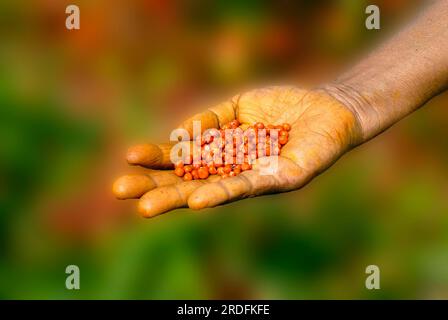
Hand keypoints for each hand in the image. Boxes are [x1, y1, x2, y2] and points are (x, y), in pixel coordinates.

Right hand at [113, 86, 361, 217]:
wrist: (327, 107)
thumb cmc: (282, 107)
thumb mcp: (238, 105)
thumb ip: (210, 119)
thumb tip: (179, 134)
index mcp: (224, 155)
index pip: (183, 160)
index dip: (157, 160)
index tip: (128, 159)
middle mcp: (235, 171)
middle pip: (190, 181)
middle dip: (156, 187)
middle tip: (120, 191)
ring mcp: (256, 179)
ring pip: (212, 190)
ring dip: (179, 198)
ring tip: (147, 206)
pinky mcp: (281, 179)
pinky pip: (248, 186)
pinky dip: (222, 193)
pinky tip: (197, 199)